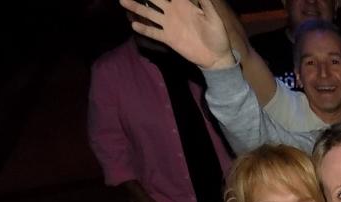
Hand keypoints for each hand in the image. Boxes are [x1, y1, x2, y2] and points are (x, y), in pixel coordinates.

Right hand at [119, 0, 235, 69]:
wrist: (216, 57)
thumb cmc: (218, 36)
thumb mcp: (214, 18)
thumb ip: (206, 3)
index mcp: (184, 4)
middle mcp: (173, 12)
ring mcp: (169, 25)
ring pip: (149, 13)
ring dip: (136, 7)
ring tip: (123, 1)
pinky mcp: (168, 38)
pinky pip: (153, 32)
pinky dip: (144, 29)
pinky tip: (133, 25)